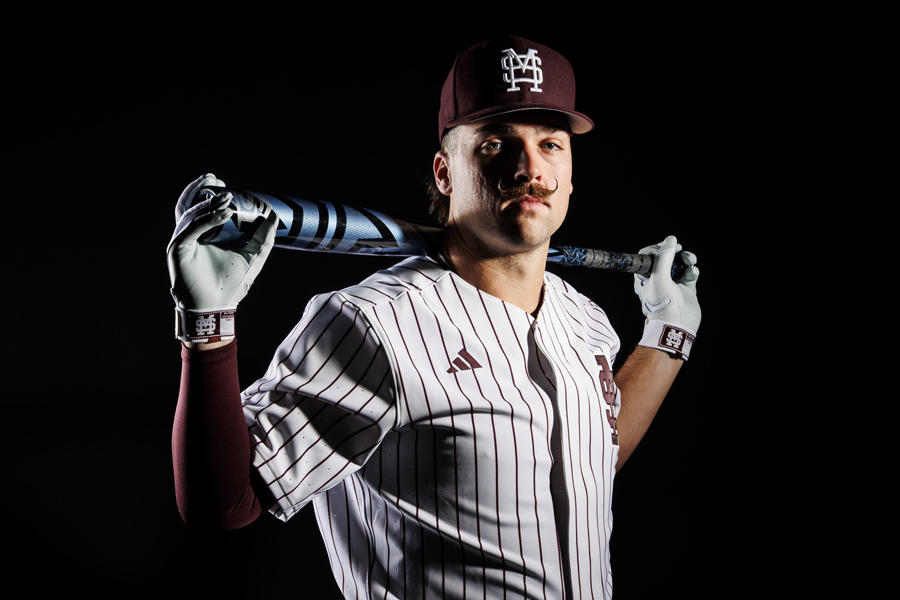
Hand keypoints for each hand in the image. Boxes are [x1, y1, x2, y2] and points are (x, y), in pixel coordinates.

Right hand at [166, 174, 277, 341]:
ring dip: (209, 204)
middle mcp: (189, 235)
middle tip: (217, 179)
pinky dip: (207, 220)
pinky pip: (192, 229)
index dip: (210, 192)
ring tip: (227, 197)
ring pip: (191, 214)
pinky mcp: (178, 249)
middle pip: (191, 204)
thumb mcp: (252, 257)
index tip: (224, 183)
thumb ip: (263, 238)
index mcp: (202, 234)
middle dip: (202, 189)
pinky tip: (223, 214)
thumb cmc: (229, 285)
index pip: (202, 207)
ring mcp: (181, 241)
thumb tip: (274, 217)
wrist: (215, 308)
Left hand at [633, 235, 699, 359]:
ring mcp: (673, 285)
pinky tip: (693, 272)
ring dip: (686, 259)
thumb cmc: (662, 302)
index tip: (666, 246)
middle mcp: (658, 281)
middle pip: (666, 258)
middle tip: (680, 250)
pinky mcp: (686, 290)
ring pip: (679, 265)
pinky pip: (690, 275)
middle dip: (674, 252)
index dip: (657, 248)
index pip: (648, 257)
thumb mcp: (659, 276)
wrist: (676, 325)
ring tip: (691, 260)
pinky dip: (693, 270)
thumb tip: (670, 239)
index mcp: (645, 278)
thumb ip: (664, 256)